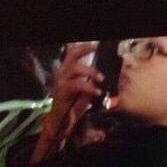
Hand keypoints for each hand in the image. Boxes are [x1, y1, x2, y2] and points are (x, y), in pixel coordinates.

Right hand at [31, 41, 103, 163]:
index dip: (84, 47)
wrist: (61, 122)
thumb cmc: (73, 107)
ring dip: (89, 71)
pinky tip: (96, 91)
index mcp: (67, 71)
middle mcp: (62, 73)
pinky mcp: (62, 92)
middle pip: (71, 55)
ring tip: (101, 78)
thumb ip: (92, 85)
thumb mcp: (86, 93)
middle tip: (97, 52)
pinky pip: (75, 85)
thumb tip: (106, 79)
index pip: (74, 53)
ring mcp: (61, 82)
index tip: (96, 44)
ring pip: (73, 68)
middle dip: (84, 51)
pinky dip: (88, 86)